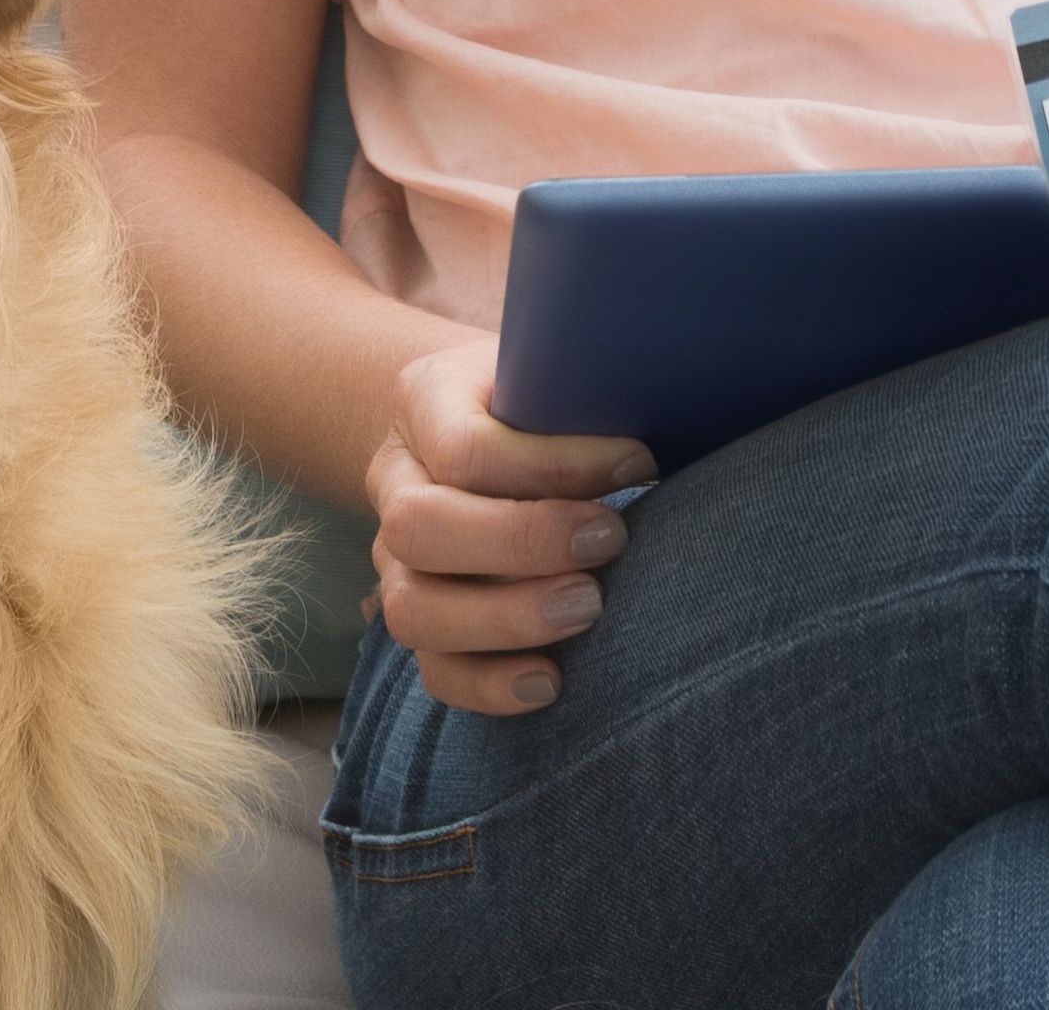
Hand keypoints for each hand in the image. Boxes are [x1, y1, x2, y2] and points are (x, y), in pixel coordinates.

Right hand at [365, 341, 655, 716]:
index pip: (468, 449)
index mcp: (422, 401)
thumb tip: (654, 451)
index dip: (558, 466)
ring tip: (590, 607)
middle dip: (522, 544)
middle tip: (612, 540)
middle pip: (419, 530)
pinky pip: (433, 672)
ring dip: (506, 619)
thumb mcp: (549, 362)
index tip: (640, 461)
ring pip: (413, 610)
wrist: (471, 415)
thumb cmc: (534, 390)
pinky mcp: (422, 616)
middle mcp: (394, 483)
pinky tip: (553, 681)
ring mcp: (395, 559)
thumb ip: (583, 389)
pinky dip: (490, 685)